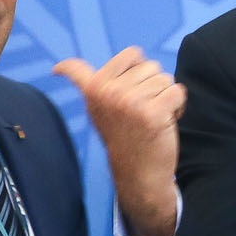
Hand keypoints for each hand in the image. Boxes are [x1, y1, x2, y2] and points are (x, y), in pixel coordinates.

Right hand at [53, 48, 184, 235]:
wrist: (139, 173)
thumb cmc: (125, 137)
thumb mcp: (99, 110)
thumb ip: (94, 86)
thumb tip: (61, 68)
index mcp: (94, 89)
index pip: (98, 62)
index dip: (84, 65)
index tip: (57, 71)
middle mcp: (108, 92)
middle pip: (149, 65)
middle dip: (152, 84)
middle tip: (142, 110)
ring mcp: (129, 101)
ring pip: (165, 78)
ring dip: (166, 96)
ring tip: (153, 116)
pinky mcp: (152, 112)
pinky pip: (177, 91)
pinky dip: (178, 105)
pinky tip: (166, 120)